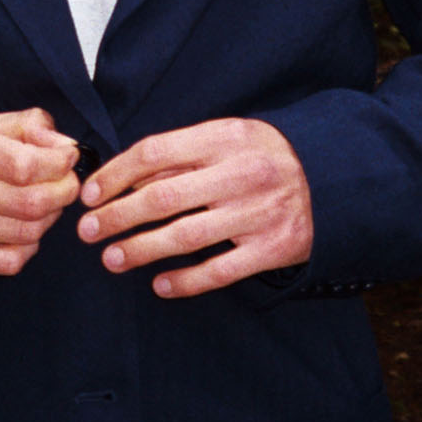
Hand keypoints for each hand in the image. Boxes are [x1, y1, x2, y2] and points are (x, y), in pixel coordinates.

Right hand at [0, 107, 79, 274]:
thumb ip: (25, 126)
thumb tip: (64, 145)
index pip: (26, 164)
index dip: (59, 164)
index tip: (68, 159)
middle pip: (31, 202)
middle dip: (63, 193)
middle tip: (68, 185)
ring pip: (26, 233)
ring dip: (49, 219)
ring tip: (47, 205)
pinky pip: (8, 262)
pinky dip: (29, 248)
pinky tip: (24, 232)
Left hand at [76, 118, 311, 297]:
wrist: (335, 178)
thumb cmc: (267, 156)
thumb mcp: (229, 136)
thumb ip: (183, 154)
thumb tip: (125, 178)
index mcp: (223, 138)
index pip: (154, 153)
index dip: (115, 175)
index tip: (90, 194)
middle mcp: (239, 174)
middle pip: (162, 198)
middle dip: (116, 216)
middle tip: (87, 231)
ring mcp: (257, 213)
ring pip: (184, 237)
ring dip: (140, 250)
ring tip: (112, 259)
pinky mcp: (273, 248)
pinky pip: (220, 271)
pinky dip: (186, 281)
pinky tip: (160, 285)